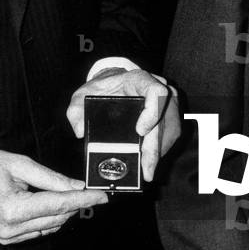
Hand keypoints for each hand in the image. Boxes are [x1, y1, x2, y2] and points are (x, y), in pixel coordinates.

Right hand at [0, 149, 106, 243]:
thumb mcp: (20, 164)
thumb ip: (51, 177)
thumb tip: (76, 185)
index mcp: (14, 209)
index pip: (59, 205)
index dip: (84, 199)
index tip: (102, 195)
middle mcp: (12, 228)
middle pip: (58, 217)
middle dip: (77, 203)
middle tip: (91, 189)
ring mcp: (8, 236)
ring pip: (50, 226)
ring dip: (64, 211)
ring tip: (72, 193)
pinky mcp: (7, 238)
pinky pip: (38, 230)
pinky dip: (50, 217)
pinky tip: (53, 203)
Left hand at [66, 68, 180, 180]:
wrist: (114, 83)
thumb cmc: (102, 88)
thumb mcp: (82, 95)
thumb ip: (76, 111)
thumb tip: (80, 131)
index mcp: (139, 79)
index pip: (155, 92)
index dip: (152, 113)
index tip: (140, 131)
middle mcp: (158, 87)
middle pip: (164, 119)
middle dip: (154, 149)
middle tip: (146, 170)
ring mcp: (168, 100)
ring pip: (171, 129)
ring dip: (159, 151)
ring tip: (146, 168)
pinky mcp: (171, 112)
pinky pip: (172, 133)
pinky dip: (162, 149)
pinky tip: (151, 159)